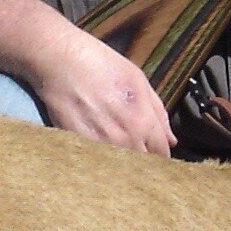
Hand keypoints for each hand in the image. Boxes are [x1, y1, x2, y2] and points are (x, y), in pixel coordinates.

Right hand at [25, 26, 173, 154]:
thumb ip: (157, 112)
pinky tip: (97, 147)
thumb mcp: (139, 80)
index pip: (162, 154)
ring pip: (121, 169)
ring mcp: (100, 147)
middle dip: (143, 161)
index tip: (155, 151)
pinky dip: (100, 161)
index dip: (160, 153)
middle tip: (136, 150)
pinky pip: (97, 164)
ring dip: (122, 164)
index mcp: (143, 122)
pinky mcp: (79, 149)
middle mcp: (124, 140)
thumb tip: (170, 138)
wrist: (60, 62)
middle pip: (143, 166)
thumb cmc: (99, 64)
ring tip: (115, 148)